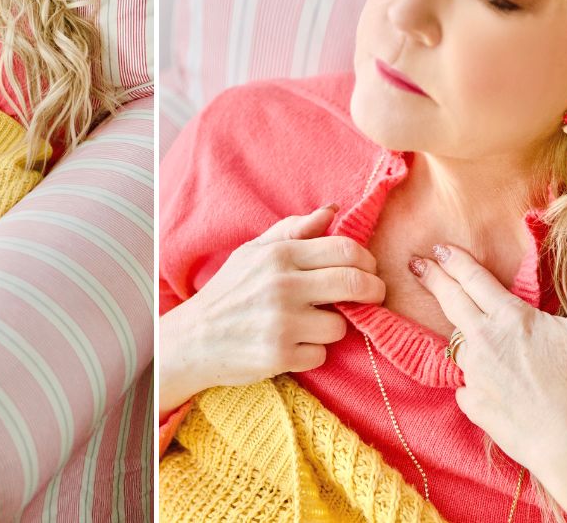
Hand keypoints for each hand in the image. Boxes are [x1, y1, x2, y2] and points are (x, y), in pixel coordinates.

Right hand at [160, 205, 385, 414]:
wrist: (193, 338)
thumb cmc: (228, 291)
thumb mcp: (253, 252)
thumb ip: (294, 230)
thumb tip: (333, 210)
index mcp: (279, 255)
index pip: (345, 250)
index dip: (366, 261)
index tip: (368, 270)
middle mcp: (282, 286)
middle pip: (355, 284)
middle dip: (373, 291)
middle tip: (372, 296)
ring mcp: (281, 323)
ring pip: (340, 324)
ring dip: (333, 326)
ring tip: (311, 323)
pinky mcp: (279, 356)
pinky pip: (321, 354)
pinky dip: (311, 352)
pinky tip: (292, 344)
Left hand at [410, 244, 566, 471]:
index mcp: (510, 317)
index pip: (472, 278)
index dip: (453, 260)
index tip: (438, 249)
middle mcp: (483, 339)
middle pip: (449, 300)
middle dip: (431, 277)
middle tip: (416, 263)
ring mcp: (471, 371)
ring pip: (458, 341)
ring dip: (461, 332)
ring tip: (471, 331)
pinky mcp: (468, 400)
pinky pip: (467, 381)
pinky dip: (478, 378)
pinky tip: (497, 386)